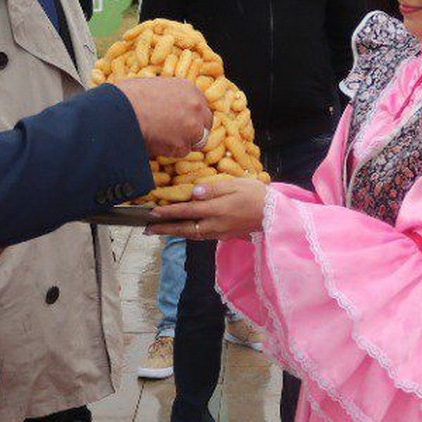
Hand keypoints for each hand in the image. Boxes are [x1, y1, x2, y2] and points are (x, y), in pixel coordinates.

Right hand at [111, 76, 211, 158]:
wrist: (120, 110)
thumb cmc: (128, 95)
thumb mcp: (154, 85)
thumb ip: (169, 95)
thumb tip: (167, 103)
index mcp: (190, 89)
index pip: (202, 107)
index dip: (192, 116)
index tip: (183, 121)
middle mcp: (196, 107)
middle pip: (205, 125)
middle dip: (194, 131)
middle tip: (176, 135)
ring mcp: (192, 127)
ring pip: (196, 141)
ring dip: (182, 142)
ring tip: (161, 138)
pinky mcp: (182, 145)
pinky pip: (181, 152)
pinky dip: (170, 151)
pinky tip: (155, 143)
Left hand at [149, 176, 269, 240]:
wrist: (274, 215)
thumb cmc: (256, 195)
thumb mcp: (237, 185)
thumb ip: (214, 189)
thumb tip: (194, 192)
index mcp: (217, 210)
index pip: (187, 211)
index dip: (169, 212)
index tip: (153, 212)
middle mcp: (215, 225)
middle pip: (185, 228)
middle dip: (165, 229)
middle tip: (146, 229)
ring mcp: (219, 233)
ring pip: (191, 235)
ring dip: (174, 233)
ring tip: (159, 231)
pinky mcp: (224, 236)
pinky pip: (201, 236)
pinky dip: (187, 233)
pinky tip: (182, 230)